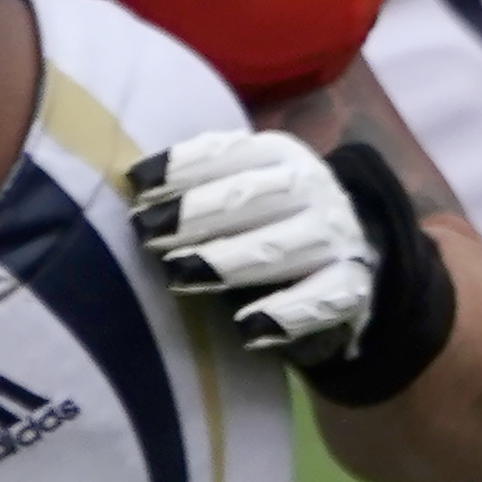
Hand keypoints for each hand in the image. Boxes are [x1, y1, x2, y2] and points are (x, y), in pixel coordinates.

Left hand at [127, 128, 374, 358]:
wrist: (342, 252)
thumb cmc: (264, 216)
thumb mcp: (238, 181)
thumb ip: (195, 181)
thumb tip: (130, 186)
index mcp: (278, 156)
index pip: (229, 154)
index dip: (183, 167)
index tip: (137, 184)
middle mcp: (312, 189)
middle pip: (255, 196)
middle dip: (197, 213)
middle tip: (147, 232)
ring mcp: (335, 238)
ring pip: (283, 247)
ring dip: (229, 260)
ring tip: (181, 273)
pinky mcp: (351, 285)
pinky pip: (324, 299)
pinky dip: (288, 313)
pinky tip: (249, 327)